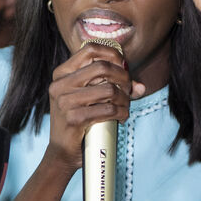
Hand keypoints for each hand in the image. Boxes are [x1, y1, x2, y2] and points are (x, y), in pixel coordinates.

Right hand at [44, 43, 143, 171]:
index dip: (112, 53)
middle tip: (128, 90)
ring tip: (125, 107)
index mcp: (62, 73)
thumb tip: (140, 86)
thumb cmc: (79, 120)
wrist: (62, 152)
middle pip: (102, 67)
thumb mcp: (89, 98)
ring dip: (125, 99)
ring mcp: (65, 102)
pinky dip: (122, 113)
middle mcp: (60, 85)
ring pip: (109, 90)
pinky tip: (122, 117)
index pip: (89, 49)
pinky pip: (109, 109)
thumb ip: (111, 86)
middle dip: (123, 77)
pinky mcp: (74, 119)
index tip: (124, 65)